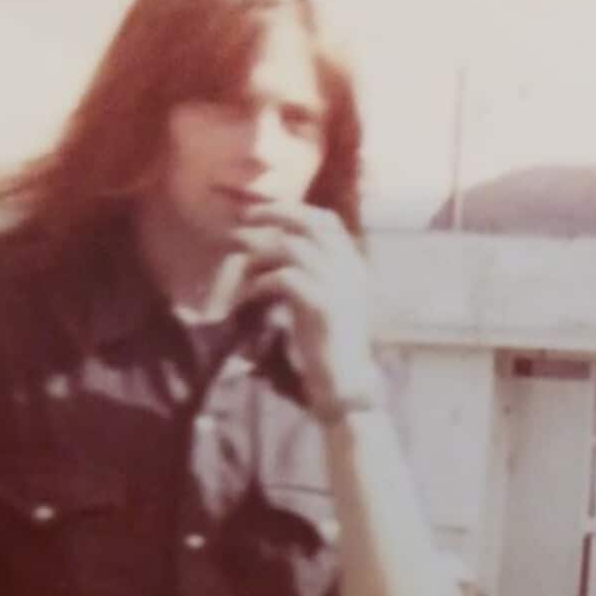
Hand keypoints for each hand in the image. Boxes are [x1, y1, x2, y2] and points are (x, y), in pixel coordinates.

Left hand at [230, 203, 374, 409]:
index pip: (327, 221)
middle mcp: (351, 270)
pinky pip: (285, 277)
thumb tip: (272, 247)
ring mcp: (340, 286)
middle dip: (275, 214)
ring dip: (261, 253)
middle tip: (245, 218)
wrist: (346, 385)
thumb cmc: (327, 346)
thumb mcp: (320, 300)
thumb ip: (308, 273)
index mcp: (353, 266)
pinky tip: (250, 295)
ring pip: (293, 247)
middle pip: (311, 223)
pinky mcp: (323, 306)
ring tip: (242, 267)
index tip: (264, 212)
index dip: (294, 210)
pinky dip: (261, 282)